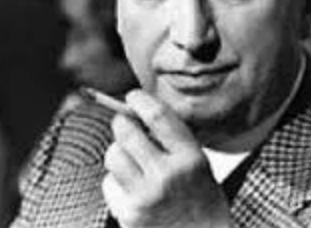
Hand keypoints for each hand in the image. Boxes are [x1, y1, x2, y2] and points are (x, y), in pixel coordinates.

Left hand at [102, 90, 231, 227]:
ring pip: (113, 155)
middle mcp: (166, 175)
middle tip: (124, 121)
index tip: (133, 96)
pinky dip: (115, 179)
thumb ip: (173, 139)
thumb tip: (138, 112)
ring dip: (117, 150)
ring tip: (130, 158)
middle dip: (121, 121)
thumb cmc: (201, 199)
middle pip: (127, 132)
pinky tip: (131, 187)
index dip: (140, 100)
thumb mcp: (198, 163)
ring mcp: (145, 197)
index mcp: (189, 158)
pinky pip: (109, 183)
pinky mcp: (129, 215)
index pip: (158, 116)